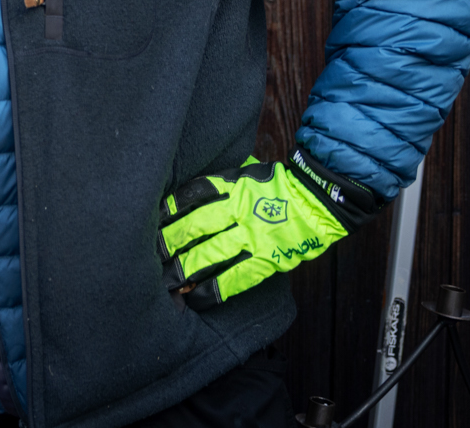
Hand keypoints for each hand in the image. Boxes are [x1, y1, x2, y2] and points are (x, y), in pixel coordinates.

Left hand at [156, 150, 372, 309]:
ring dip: (184, 269)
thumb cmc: (281, 184)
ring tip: (163, 280)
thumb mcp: (249, 171)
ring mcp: (254, 236)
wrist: (322, 199)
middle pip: (196, 225)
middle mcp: (241, 210)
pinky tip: (195, 299)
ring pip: (211, 254)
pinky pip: (234, 278)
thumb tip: (190, 191)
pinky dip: (213, 291)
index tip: (150, 218)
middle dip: (169, 242)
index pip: (193, 193)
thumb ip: (223, 181)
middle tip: (147, 255)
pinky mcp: (266, 259)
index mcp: (235, 185)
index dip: (169, 208)